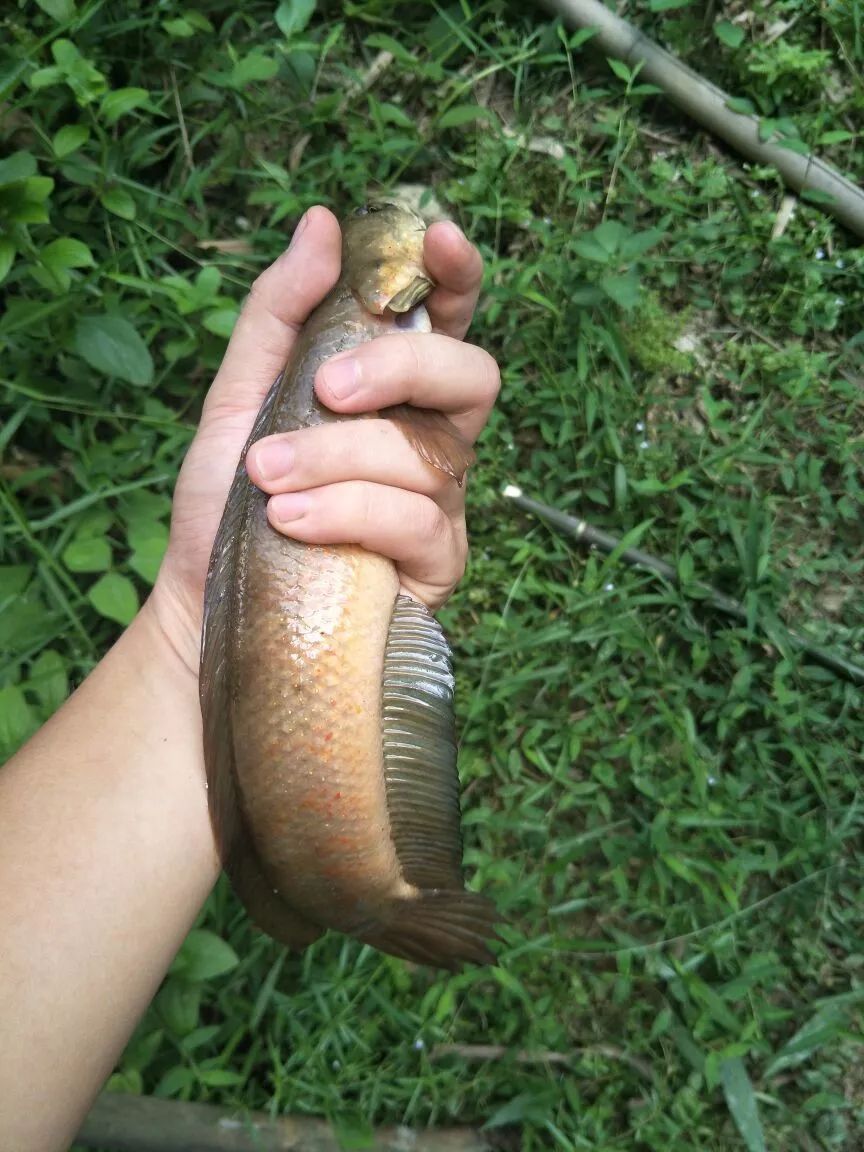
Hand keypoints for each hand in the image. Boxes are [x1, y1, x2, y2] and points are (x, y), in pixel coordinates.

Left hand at [149, 205, 498, 675]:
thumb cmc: (228, 497)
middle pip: (472, 376)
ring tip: (265, 478)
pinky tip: (289, 521)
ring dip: (337, 458)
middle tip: (327, 387)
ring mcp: (440, 503)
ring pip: (428, 455)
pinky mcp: (437, 563)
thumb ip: (279, 312)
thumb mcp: (239, 393)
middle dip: (402, 368)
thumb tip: (323, 223)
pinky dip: (348, 512)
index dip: (457, 276)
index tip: (435, 238)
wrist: (207, 597)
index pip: (448, 321)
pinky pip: (418, 520)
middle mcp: (428, 437)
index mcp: (392, 389)